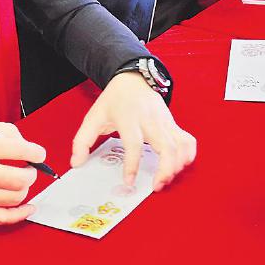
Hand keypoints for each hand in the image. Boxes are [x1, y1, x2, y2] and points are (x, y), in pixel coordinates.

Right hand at [0, 121, 43, 224]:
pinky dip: (21, 214)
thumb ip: (2, 130)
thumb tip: (24, 142)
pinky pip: (3, 218)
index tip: (39, 154)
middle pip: (21, 178)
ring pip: (16, 197)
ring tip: (21, 182)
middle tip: (30, 169)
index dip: (36, 152)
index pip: (19, 150)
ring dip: (25, 189)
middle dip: (32, 173)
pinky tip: (28, 207)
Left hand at [71, 72, 196, 190]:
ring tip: (165, 180)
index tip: (129, 181)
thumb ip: (82, 140)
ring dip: (176, 165)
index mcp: (129, 118)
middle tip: (156, 186)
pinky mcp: (173, 123)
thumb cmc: (114, 100)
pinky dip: (188, 154)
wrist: (133, 78)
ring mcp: (165, 121)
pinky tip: (181, 166)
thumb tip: (76, 163)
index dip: (132, 164)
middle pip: (166, 146)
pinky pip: (187, 139)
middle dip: (165, 169)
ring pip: (179, 144)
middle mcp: (150, 120)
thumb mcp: (93, 116)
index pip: (134, 143)